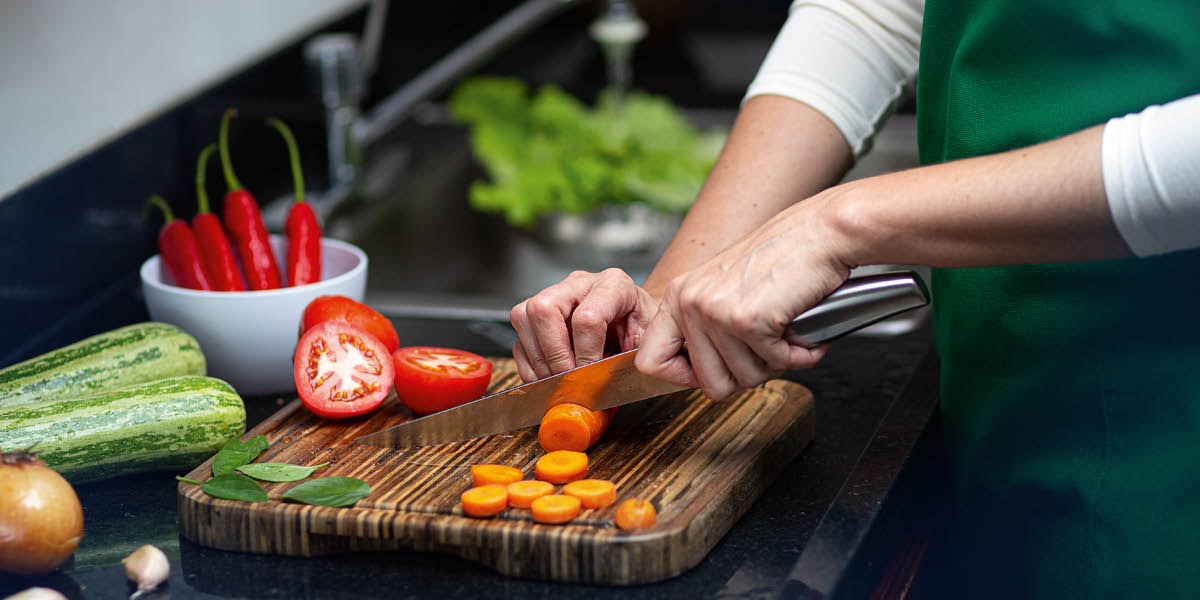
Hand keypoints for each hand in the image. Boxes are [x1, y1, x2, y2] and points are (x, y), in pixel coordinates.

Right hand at [510, 268, 658, 381]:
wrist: (641, 323)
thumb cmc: (646, 332)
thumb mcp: (648, 344)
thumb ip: (628, 361)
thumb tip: (595, 385)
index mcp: (614, 285)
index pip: (586, 318)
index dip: (585, 355)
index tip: (590, 377)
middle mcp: (580, 284)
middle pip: (543, 308)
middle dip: (553, 353)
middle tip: (567, 378)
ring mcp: (557, 294)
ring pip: (523, 317)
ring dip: (538, 359)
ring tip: (560, 379)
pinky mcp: (540, 313)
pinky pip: (520, 336)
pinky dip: (530, 364)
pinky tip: (550, 377)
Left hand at [635, 195, 851, 398]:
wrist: (820, 232)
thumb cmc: (782, 259)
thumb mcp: (723, 289)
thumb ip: (704, 328)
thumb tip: (699, 375)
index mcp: (678, 296)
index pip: (650, 363)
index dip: (685, 378)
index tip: (713, 371)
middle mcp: (689, 302)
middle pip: (709, 384)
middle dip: (746, 375)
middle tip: (766, 348)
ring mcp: (715, 311)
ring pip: (745, 379)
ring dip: (776, 362)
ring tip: (784, 330)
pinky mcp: (747, 320)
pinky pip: (775, 364)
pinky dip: (798, 354)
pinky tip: (800, 328)